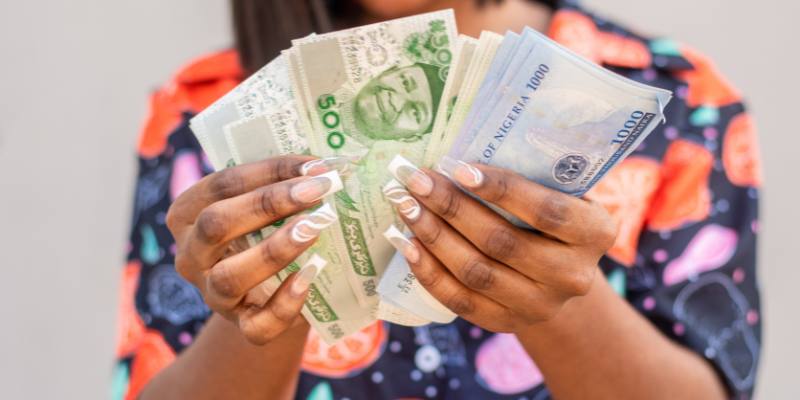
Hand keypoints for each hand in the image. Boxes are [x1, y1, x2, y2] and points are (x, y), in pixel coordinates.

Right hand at [166, 156, 346, 343]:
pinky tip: (309, 278)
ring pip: (230, 276)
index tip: (314, 165)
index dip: (269, 171)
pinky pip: (257, 324)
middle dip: (269, 204)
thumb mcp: (262, 208)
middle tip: (317, 191)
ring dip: (275, 249)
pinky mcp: (241, 325)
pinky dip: (285, 303)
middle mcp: (192, 255)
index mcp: (189, 214)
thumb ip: (279, 186)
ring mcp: (213, 294)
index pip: (222, 184)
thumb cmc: (266, 235)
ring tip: (314, 228)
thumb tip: (324, 166)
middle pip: (216, 224)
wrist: (270, 294)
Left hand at [387, 155, 616, 332]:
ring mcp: (541, 306)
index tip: (456, 168)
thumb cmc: (551, 215)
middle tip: (415, 181)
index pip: (545, 210)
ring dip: (434, 236)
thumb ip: (529, 175)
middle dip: (451, 207)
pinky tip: (407, 245)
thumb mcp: (559, 191)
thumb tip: (461, 152)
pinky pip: (460, 301)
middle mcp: (572, 275)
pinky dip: (429, 272)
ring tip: (405, 206)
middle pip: (501, 242)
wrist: (559, 272)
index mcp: (594, 233)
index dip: (499, 189)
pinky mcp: (508, 323)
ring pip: (476, 272)